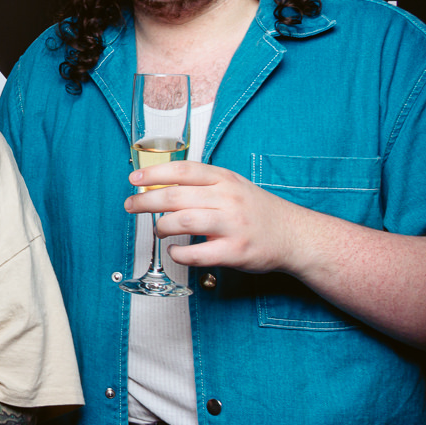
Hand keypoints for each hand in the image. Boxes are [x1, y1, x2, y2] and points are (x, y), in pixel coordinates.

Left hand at [125, 162, 315, 274]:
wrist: (294, 235)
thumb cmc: (256, 210)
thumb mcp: (232, 186)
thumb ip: (202, 184)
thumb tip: (159, 185)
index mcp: (225, 179)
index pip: (183, 170)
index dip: (154, 173)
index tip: (134, 179)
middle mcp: (228, 199)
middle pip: (176, 196)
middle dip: (146, 201)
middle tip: (131, 206)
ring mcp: (233, 225)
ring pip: (183, 222)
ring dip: (161, 227)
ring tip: (157, 230)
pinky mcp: (236, 252)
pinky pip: (197, 254)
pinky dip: (178, 254)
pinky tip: (174, 251)